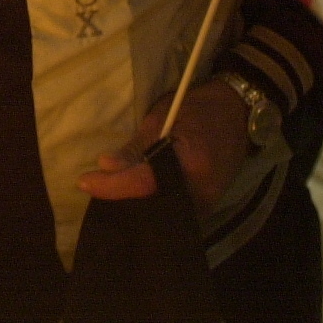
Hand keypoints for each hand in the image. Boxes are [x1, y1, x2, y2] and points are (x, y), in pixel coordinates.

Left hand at [76, 76, 252, 212]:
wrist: (238, 112)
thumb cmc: (199, 108)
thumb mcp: (163, 117)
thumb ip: (136, 147)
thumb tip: (105, 166)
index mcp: (190, 165)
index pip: (144, 182)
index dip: (111, 185)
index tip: (85, 182)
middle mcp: (201, 193)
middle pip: (152, 207)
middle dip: (121, 200)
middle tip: (95, 188)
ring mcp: (207, 204)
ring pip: (162, 214)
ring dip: (135, 205)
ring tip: (108, 193)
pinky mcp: (207, 206)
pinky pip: (174, 213)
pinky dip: (152, 205)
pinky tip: (133, 197)